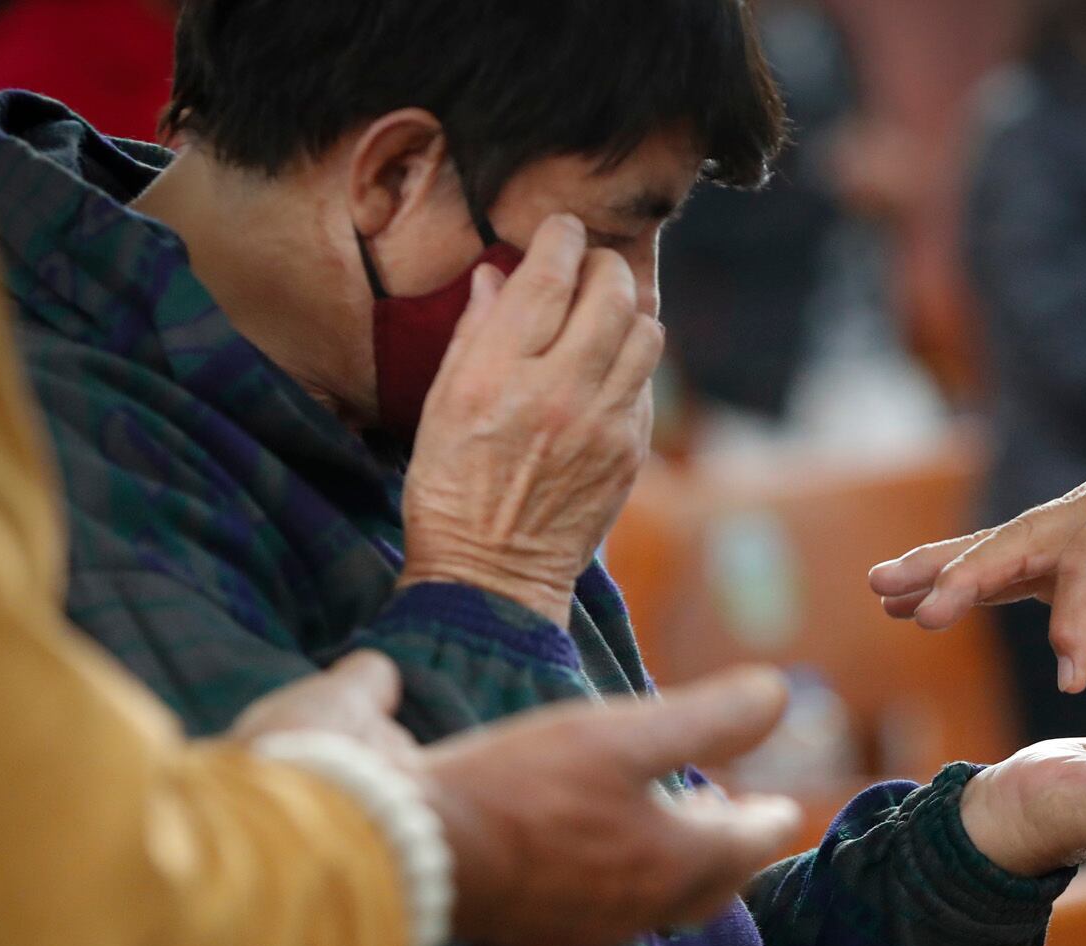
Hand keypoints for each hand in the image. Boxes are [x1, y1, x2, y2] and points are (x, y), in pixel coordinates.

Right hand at [232, 656, 801, 945]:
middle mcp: (640, 907)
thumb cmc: (523, 789)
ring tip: (668, 829)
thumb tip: (780, 693)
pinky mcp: (540, 930)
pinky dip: (626, 882)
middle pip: (711, 886)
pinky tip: (597, 855)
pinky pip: (607, 911)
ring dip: (678, 867)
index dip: (769, 820)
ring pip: (659, 903)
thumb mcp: (621, 735)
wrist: (414, 856)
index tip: (783, 810)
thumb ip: (707, 718)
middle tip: (734, 820)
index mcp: (672, 863)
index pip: (747, 846)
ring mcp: (588, 926)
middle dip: (730, 851)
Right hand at [400, 213, 661, 623]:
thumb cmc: (450, 489)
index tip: (560, 231)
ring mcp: (601, 423)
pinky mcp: (629, 451)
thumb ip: (474, 334)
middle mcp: (556, 392)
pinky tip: (605, 373)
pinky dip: (630, 365)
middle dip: (603, 265)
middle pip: (611, 292)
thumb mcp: (438, 406)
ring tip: (602, 319)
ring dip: (627, 312)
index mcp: (496, 375)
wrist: (491, 574)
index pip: (548, 276)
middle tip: (589, 267)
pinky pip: (647, 382)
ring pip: (645, 331)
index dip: (560, 238)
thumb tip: (499, 276)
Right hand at [869, 461, 1085, 716]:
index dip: (1073, 624)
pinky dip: (963, 581)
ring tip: (882, 587)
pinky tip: (912, 597)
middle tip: (920, 606)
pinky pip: (1008, 567)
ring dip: (942, 569)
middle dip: (966, 574)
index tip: (1074, 683)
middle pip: (1021, 538)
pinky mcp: (1067, 551)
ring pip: (1001, 546)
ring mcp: (1077, 522)